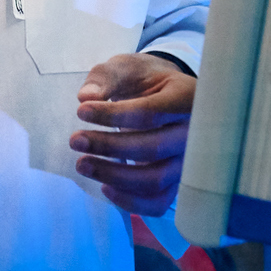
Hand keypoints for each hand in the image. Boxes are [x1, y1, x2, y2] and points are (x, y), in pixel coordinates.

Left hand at [70, 53, 195, 215]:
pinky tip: (104, 187)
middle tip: (74, 140)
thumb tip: (86, 97)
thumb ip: (105, 78)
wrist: (166, 96)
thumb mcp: (127, 67)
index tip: (81, 111)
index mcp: (188, 97)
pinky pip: (159, 202)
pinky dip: (131, 202)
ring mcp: (189, 161)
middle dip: (109, 147)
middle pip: (153, 148)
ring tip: (81, 164)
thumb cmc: (145, 80)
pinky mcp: (178, 181)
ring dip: (114, 176)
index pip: (150, 112)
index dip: (113, 115)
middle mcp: (196, 133)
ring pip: (155, 180)